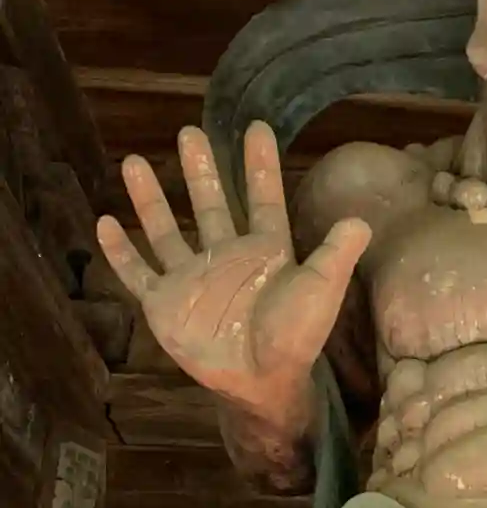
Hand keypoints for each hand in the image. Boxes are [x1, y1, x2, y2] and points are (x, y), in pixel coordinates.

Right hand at [97, 122, 370, 420]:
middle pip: (210, 205)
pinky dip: (120, 252)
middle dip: (201, 170)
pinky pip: (137, 273)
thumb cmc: (295, 337)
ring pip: (166, 230)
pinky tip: (105, 222)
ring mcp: (192, 278)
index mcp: (266, 252)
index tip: (257, 127)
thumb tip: (361, 220)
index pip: (263, 199)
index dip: (260, 166)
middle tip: (190, 131)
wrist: (261, 380)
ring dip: (150, 199)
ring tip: (133, 162)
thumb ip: (336, 253)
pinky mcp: (165, 303)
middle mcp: (227, 258)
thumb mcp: (321, 289)